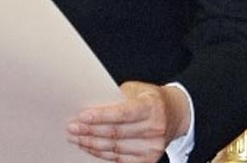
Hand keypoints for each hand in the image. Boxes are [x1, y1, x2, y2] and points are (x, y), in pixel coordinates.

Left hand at [66, 81, 190, 161]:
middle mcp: (155, 128)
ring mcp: (153, 147)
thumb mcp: (136, 90)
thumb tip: (90, 107)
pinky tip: (90, 147)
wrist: (175, 114)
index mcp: (152, 106)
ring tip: (76, 138)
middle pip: (116, 133)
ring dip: (91, 144)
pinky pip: (120, 159)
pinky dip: (102, 154)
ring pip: (115, 149)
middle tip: (71, 128)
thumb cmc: (150, 99)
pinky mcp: (149, 159)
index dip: (100, 116)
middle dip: (90, 131)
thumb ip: (116, 98)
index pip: (122, 113)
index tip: (81, 116)